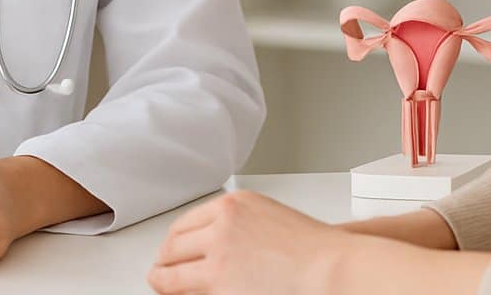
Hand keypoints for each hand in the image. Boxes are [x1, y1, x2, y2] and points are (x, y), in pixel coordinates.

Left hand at [149, 190, 350, 294]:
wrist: (331, 268)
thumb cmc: (313, 250)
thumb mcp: (269, 217)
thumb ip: (238, 224)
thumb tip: (213, 244)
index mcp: (233, 204)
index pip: (185, 222)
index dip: (173, 241)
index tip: (169, 250)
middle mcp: (221, 225)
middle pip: (173, 246)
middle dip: (164, 261)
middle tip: (159, 272)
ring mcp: (218, 256)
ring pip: (171, 273)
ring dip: (162, 282)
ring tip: (160, 286)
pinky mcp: (218, 285)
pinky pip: (185, 293)